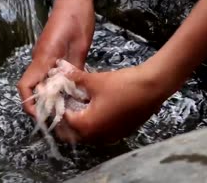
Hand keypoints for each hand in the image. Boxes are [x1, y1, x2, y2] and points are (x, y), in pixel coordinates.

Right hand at [17, 0, 94, 117]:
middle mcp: (39, 58)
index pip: (26, 86)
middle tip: (60, 118)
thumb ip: (73, 68)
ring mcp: (44, 55)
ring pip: (40, 81)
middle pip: (31, 87)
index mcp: (43, 57)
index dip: (29, 104)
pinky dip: (55, 86)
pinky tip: (70, 91)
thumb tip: (71, 91)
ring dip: (48, 96)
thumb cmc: (77, 17)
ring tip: (66, 108)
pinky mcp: (51, 52)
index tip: (42, 117)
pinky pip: (48, 74)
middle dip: (41, 105)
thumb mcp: (79, 45)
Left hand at [54, 61, 170, 143]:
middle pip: (73, 134)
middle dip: (65, 121)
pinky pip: (101, 133)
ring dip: (79, 124)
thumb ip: (74, 78)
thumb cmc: (122, 84)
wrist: (152, 87)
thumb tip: (58, 70)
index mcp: (87, 126)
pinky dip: (93, 124)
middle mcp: (97, 137)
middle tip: (63, 105)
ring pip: (87, 135)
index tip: (55, 99)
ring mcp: (111, 137)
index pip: (63, 122)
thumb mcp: (94, 80)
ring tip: (76, 105)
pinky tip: (94, 108)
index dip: (57, 109)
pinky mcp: (121, 133)